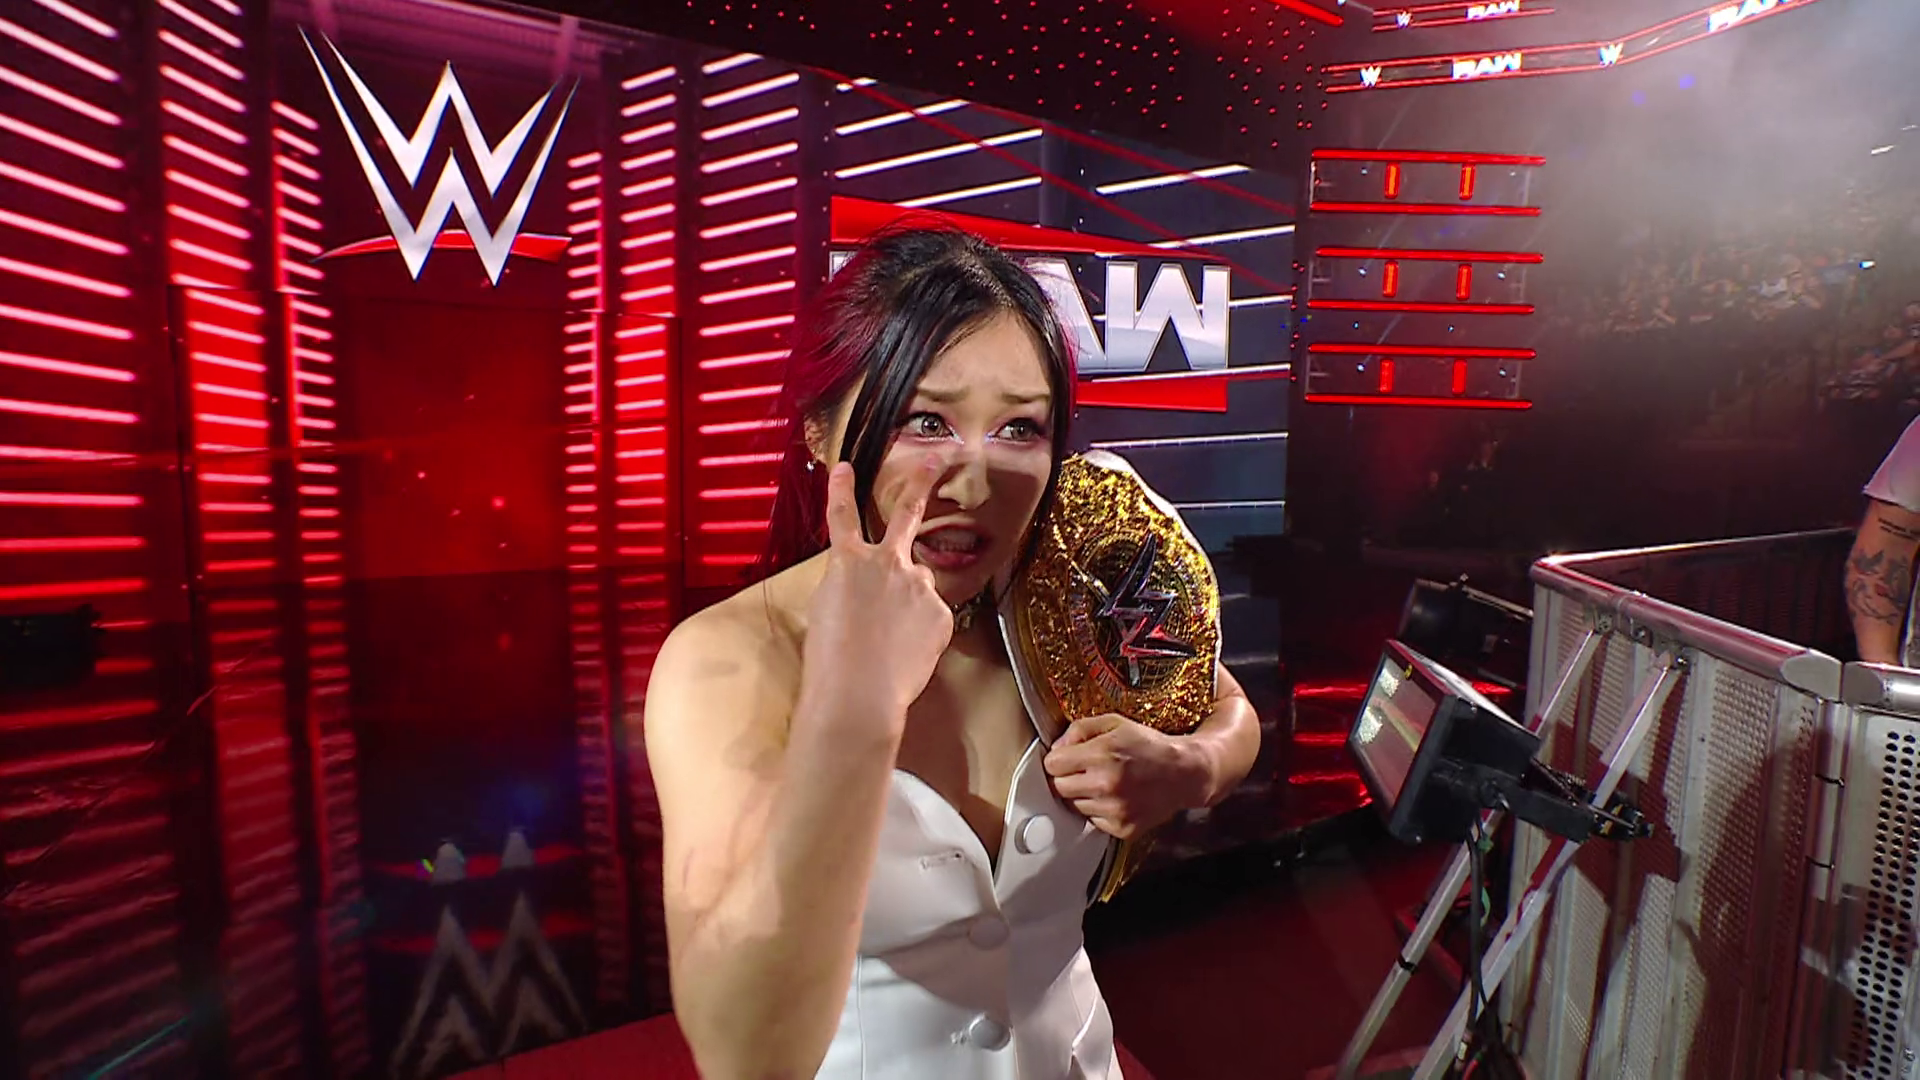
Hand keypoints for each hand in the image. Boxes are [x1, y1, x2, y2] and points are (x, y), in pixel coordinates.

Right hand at [801, 457, 952, 730]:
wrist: (857, 689)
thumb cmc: (830, 658)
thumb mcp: (824, 612)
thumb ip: (850, 588)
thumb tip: (871, 590)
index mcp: (847, 562)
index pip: (841, 516)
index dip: (840, 489)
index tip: (843, 467)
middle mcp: (886, 562)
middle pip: (907, 512)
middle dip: (922, 481)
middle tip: (939, 458)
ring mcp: (918, 585)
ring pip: (918, 584)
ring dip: (909, 601)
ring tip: (891, 637)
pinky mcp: (940, 612)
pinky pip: (931, 618)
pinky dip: (920, 634)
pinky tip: (904, 654)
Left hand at [1042, 714, 1207, 839]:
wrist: (1183, 774)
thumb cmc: (1149, 746)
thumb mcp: (1115, 723)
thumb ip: (1079, 730)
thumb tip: (1056, 748)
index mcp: (1102, 754)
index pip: (1052, 764)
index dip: (1059, 759)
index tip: (1068, 759)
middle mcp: (1106, 784)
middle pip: (1058, 788)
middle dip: (1066, 778)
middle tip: (1085, 771)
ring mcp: (1114, 809)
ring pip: (1073, 806)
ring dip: (1083, 795)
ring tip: (1105, 783)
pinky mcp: (1122, 828)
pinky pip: (1092, 821)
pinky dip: (1099, 811)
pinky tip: (1115, 798)